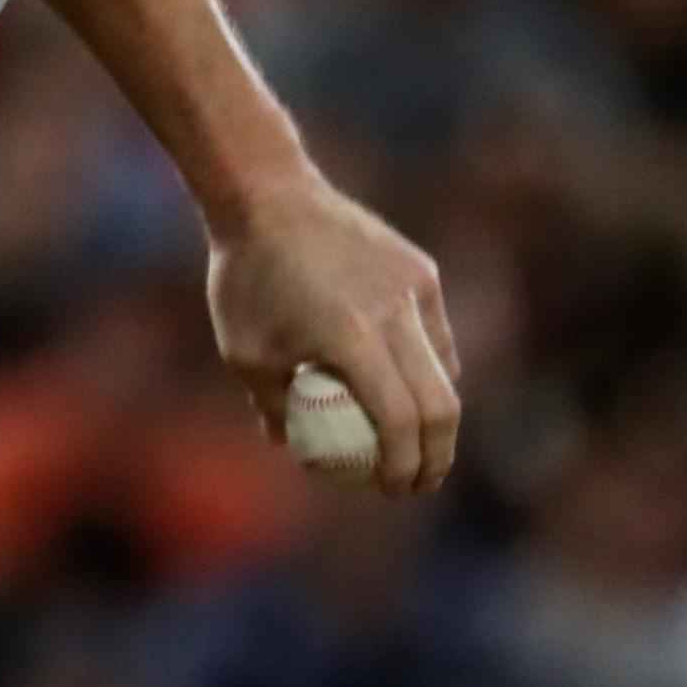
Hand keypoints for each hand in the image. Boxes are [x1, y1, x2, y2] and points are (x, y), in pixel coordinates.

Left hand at [204, 167, 459, 496]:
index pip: (398, 419)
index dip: (401, 463)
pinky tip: (406, 387)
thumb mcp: (242, 352)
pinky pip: (435, 334)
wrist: (269, 198)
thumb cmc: (245, 279)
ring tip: (414, 444)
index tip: (392, 489)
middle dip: (436, 454)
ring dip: (435, 414)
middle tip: (418, 484)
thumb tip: (289, 447)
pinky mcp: (422, 271)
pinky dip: (428, 369)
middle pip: (441, 403)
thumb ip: (271, 405)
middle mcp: (396, 313)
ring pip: (444, 369)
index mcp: (352, 336)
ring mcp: (416, 289)